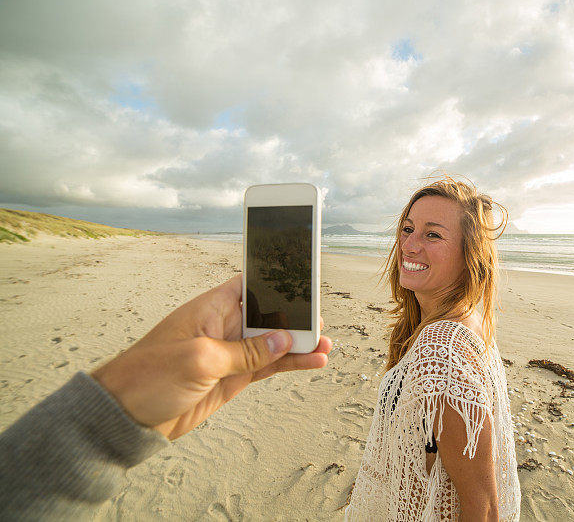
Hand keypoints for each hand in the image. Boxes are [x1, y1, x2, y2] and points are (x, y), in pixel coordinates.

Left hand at [91, 274, 330, 439]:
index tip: (301, 278)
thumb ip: (243, 351)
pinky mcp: (232, 377)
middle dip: (294, 316)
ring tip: (326, 345)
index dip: (274, 281)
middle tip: (320, 322)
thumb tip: (280, 341)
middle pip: (267, 314)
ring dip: (298, 343)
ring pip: (272, 342)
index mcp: (209, 308)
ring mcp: (229, 353)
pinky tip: (310, 363)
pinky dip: (289, 364)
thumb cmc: (147, 377)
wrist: (124, 417)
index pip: (248, 285)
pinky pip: (267, 366)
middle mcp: (222, 327)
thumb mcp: (199, 359)